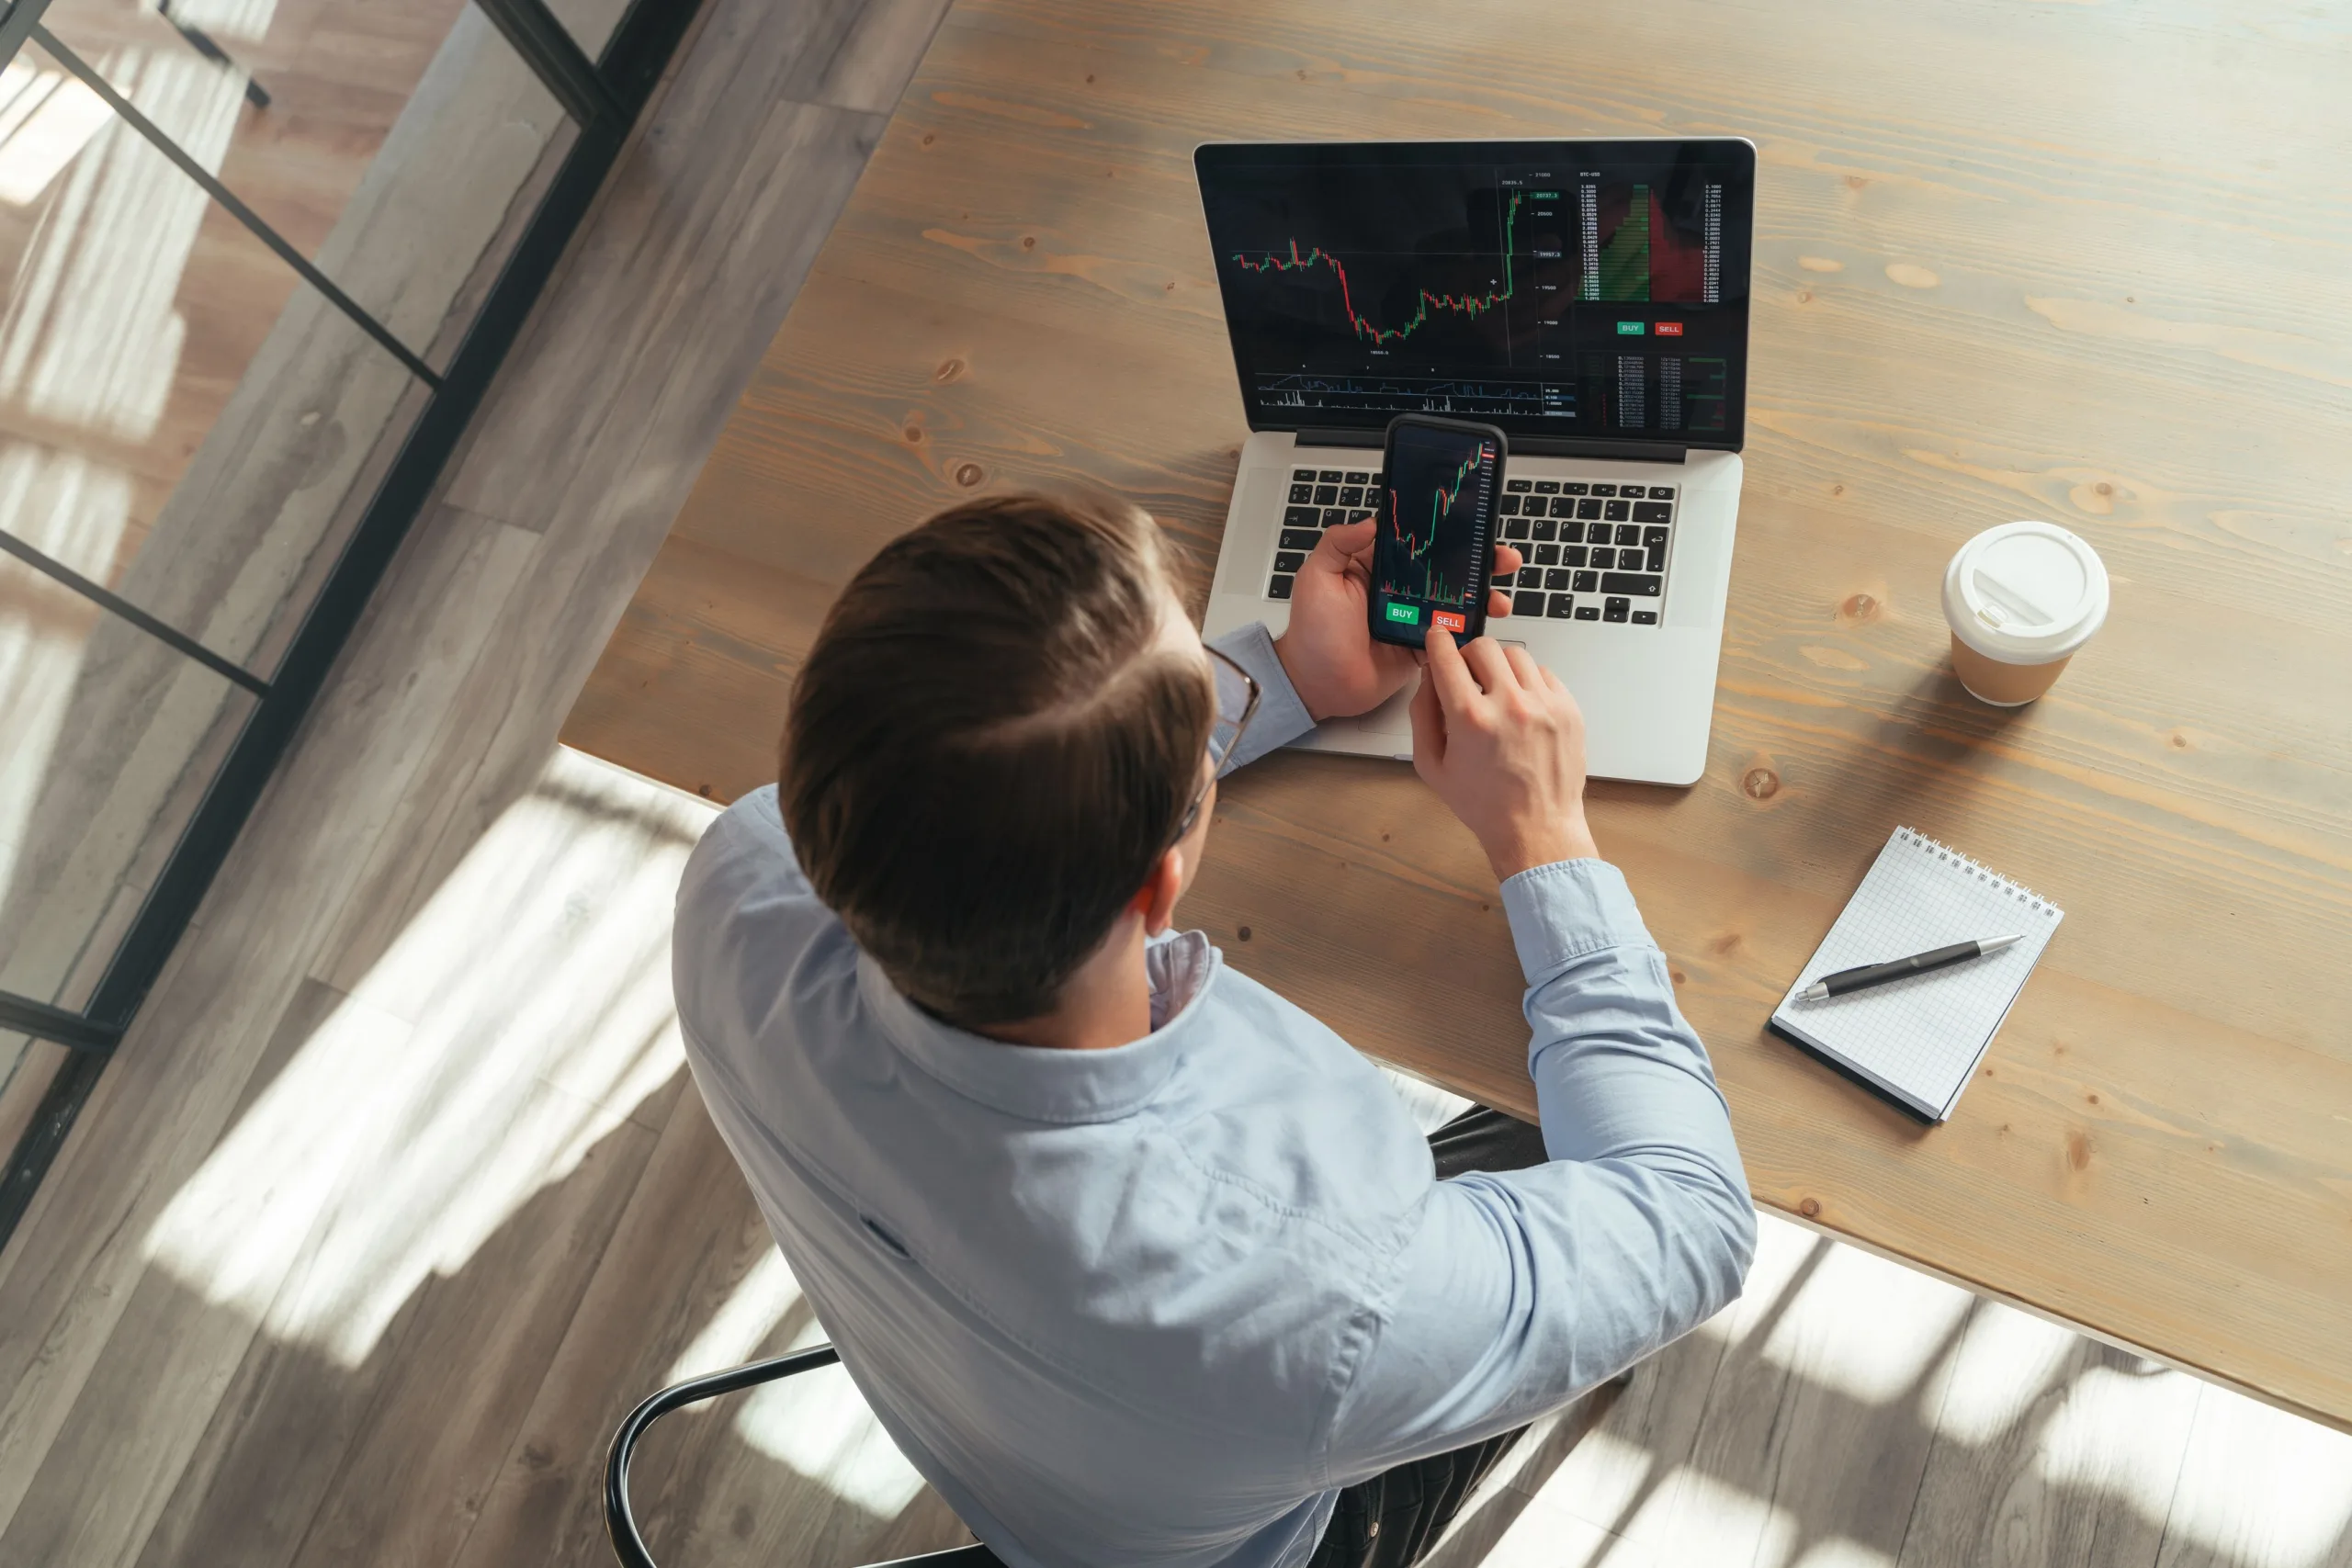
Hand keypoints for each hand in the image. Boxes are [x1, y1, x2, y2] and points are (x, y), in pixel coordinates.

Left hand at [1274, 519, 1522, 721]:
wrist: (1315, 684)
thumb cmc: (1311, 633)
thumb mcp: (1316, 577)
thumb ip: (1338, 544)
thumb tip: (1371, 521)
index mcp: (1377, 567)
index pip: (1418, 542)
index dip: (1446, 533)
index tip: (1472, 525)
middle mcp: (1399, 590)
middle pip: (1447, 569)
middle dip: (1479, 562)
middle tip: (1502, 558)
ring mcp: (1413, 618)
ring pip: (1456, 602)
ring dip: (1482, 597)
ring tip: (1500, 599)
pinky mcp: (1421, 647)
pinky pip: (1452, 637)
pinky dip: (1472, 632)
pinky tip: (1486, 627)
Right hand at [1409, 629, 1598, 879]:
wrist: (1537, 829)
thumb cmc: (1484, 803)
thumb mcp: (1432, 766)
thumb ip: (1422, 714)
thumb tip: (1428, 676)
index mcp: (1470, 718)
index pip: (1448, 655)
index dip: (1437, 641)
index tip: (1437, 638)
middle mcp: (1509, 705)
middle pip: (1484, 646)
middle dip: (1468, 655)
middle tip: (1467, 675)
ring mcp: (1544, 705)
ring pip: (1516, 654)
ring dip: (1500, 666)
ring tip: (1497, 692)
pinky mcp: (1568, 709)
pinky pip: (1543, 673)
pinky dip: (1528, 681)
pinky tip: (1521, 705)